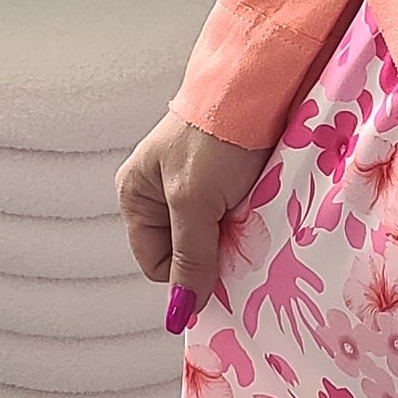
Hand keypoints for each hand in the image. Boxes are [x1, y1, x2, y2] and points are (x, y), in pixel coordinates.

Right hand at [116, 112, 267, 318]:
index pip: (156, 263)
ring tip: (250, 212)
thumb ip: (189, 257)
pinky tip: (261, 204)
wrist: (257, 86)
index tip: (217, 261)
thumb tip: (179, 312)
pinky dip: (249, 219)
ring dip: (234, 235)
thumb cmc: (215, 137)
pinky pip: (236, 218)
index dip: (186, 271)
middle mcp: (160, 193)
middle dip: (213, 251)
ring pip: (214, 237)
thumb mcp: (195, 201)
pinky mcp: (228, 180)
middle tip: (236, 232)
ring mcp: (195, 186)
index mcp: (136, 196)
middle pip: (186, 252)